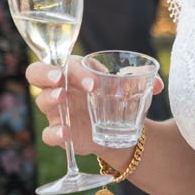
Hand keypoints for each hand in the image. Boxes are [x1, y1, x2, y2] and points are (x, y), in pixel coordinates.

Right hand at [26, 58, 160, 162]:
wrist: (120, 128)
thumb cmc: (117, 97)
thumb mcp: (129, 85)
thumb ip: (141, 79)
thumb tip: (156, 82)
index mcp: (74, 69)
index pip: (65, 62)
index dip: (77, 70)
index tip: (96, 81)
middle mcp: (60, 86)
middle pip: (37, 73)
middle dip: (45, 73)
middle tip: (60, 79)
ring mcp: (57, 110)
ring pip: (42, 100)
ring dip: (50, 98)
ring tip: (63, 99)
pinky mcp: (60, 131)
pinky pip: (48, 133)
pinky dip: (54, 133)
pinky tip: (66, 133)